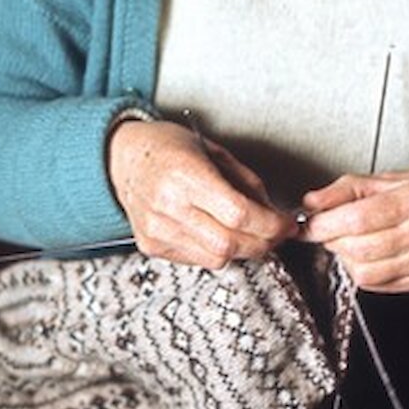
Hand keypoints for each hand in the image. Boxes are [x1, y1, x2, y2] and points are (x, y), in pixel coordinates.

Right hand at [107, 119, 297, 268]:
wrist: (122, 159)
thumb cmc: (167, 148)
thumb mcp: (214, 151)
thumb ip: (246, 183)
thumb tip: (273, 213)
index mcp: (185, 174)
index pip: (238, 213)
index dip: (270, 224)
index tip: (286, 224)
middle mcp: (168, 205)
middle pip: (230, 242)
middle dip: (263, 242)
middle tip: (276, 234)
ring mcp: (157, 229)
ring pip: (216, 257)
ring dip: (243, 250)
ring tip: (251, 235)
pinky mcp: (151, 245)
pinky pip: (197, 259)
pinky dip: (217, 251)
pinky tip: (220, 234)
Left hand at [301, 166, 408, 293]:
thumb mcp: (391, 177)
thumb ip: (348, 189)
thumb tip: (311, 204)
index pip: (359, 218)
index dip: (326, 224)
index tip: (308, 223)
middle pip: (360, 248)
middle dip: (332, 240)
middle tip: (327, 229)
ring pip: (366, 272)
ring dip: (346, 258)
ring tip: (351, 240)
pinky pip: (377, 285)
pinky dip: (362, 271)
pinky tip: (368, 254)